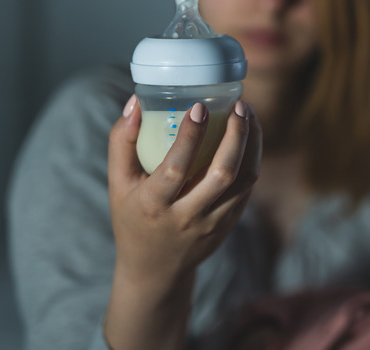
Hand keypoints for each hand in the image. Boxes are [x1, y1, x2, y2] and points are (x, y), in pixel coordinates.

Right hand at [104, 95, 261, 349]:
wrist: (155, 268)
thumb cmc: (133, 217)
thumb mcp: (117, 184)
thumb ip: (122, 141)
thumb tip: (136, 100)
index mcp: (153, 205)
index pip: (175, 169)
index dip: (190, 136)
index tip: (200, 107)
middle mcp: (186, 217)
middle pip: (221, 174)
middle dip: (235, 136)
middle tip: (240, 105)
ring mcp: (212, 223)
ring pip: (243, 181)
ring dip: (251, 144)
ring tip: (249, 114)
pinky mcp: (228, 224)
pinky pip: (247, 189)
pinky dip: (252, 159)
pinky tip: (250, 136)